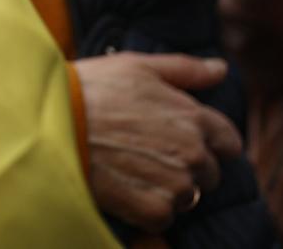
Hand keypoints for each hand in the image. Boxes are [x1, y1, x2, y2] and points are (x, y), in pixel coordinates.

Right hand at [76, 51, 243, 233]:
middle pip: (209, 173)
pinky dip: (147, 207)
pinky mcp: (155, 209)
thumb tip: (221, 69)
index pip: (229, 142)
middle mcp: (193, 152)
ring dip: (166, 188)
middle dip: (185, 166)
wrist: (52, 122)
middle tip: (146, 153)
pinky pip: (165, 217)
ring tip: (129, 168)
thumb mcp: (137, 66)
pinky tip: (123, 186)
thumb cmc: (92, 89)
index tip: (182, 141)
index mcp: (193, 117)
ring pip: (187, 196)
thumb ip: (186, 69)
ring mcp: (176, 183)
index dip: (208, 142)